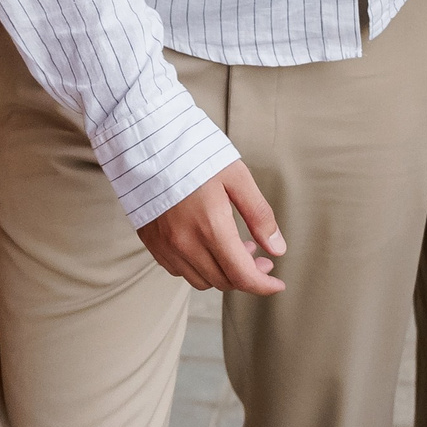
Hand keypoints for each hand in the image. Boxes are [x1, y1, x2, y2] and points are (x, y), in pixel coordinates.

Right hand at [137, 161, 285, 293]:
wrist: (148, 141)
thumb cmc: (195, 154)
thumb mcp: (237, 177)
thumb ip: (259, 215)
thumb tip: (278, 249)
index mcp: (211, 227)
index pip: (242, 276)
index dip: (263, 285)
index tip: (277, 284)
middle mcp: (185, 243)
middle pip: (223, 281)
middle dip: (247, 276)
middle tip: (260, 257)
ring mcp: (165, 245)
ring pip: (201, 280)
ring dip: (223, 273)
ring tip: (234, 248)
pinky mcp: (151, 242)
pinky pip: (179, 270)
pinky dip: (199, 267)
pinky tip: (207, 246)